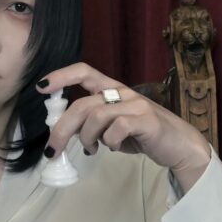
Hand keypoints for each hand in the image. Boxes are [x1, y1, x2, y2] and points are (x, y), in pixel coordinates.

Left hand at [37, 63, 210, 192]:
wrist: (179, 146)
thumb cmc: (142, 135)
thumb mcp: (112, 127)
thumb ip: (92, 123)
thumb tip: (65, 130)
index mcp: (112, 89)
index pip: (84, 71)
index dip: (61, 76)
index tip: (41, 87)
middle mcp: (123, 92)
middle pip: (83, 104)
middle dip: (63, 128)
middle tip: (52, 150)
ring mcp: (136, 104)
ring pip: (96, 116)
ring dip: (88, 138)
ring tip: (92, 149)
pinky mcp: (147, 120)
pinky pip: (117, 129)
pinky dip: (111, 142)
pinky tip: (116, 148)